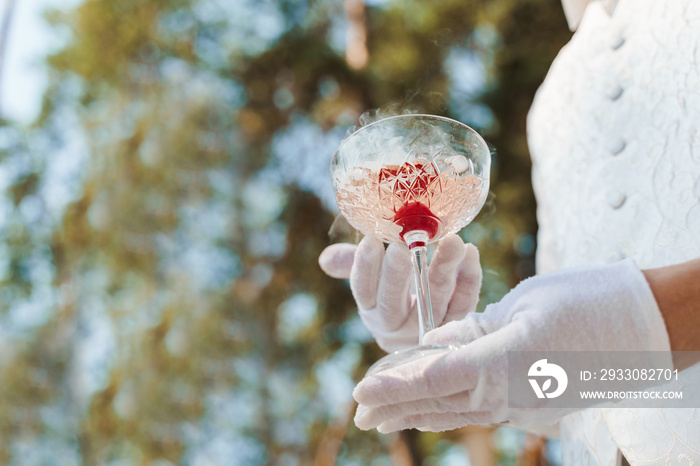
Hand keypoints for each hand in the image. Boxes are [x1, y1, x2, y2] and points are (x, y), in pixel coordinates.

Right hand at [318, 234, 481, 351]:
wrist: (431, 321)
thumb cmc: (397, 288)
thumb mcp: (374, 277)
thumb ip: (353, 263)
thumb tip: (326, 259)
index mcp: (372, 311)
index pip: (363, 291)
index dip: (365, 267)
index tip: (371, 239)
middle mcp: (396, 326)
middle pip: (394, 303)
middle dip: (399, 273)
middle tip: (403, 245)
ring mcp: (428, 329)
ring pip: (435, 301)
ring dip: (443, 268)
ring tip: (452, 240)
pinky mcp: (458, 326)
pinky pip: (464, 304)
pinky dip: (469, 278)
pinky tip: (470, 252)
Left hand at [352, 259, 671, 431]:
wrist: (649, 325)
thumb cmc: (592, 303)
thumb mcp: (527, 306)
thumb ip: (478, 329)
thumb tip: (439, 344)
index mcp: (508, 363)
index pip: (437, 378)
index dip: (396, 386)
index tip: (362, 393)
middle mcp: (512, 390)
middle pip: (440, 401)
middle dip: (396, 406)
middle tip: (360, 413)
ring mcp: (523, 400)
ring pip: (457, 408)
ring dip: (417, 412)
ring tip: (384, 418)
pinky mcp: (530, 398)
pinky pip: (479, 407)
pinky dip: (449, 407)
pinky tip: (432, 409)